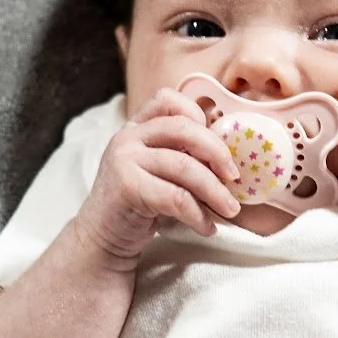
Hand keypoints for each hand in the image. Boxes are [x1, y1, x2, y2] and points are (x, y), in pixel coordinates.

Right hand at [74, 87, 242, 270]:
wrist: (102, 237)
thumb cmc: (137, 205)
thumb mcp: (156, 171)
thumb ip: (180, 154)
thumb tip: (227, 157)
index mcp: (136, 127)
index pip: (169, 100)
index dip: (199, 116)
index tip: (217, 145)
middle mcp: (128, 137)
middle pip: (184, 129)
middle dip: (217, 153)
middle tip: (234, 177)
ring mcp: (124, 159)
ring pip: (185, 167)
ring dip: (215, 191)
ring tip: (230, 210)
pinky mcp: (127, 187)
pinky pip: (176, 197)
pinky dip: (198, 215)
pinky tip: (207, 227)